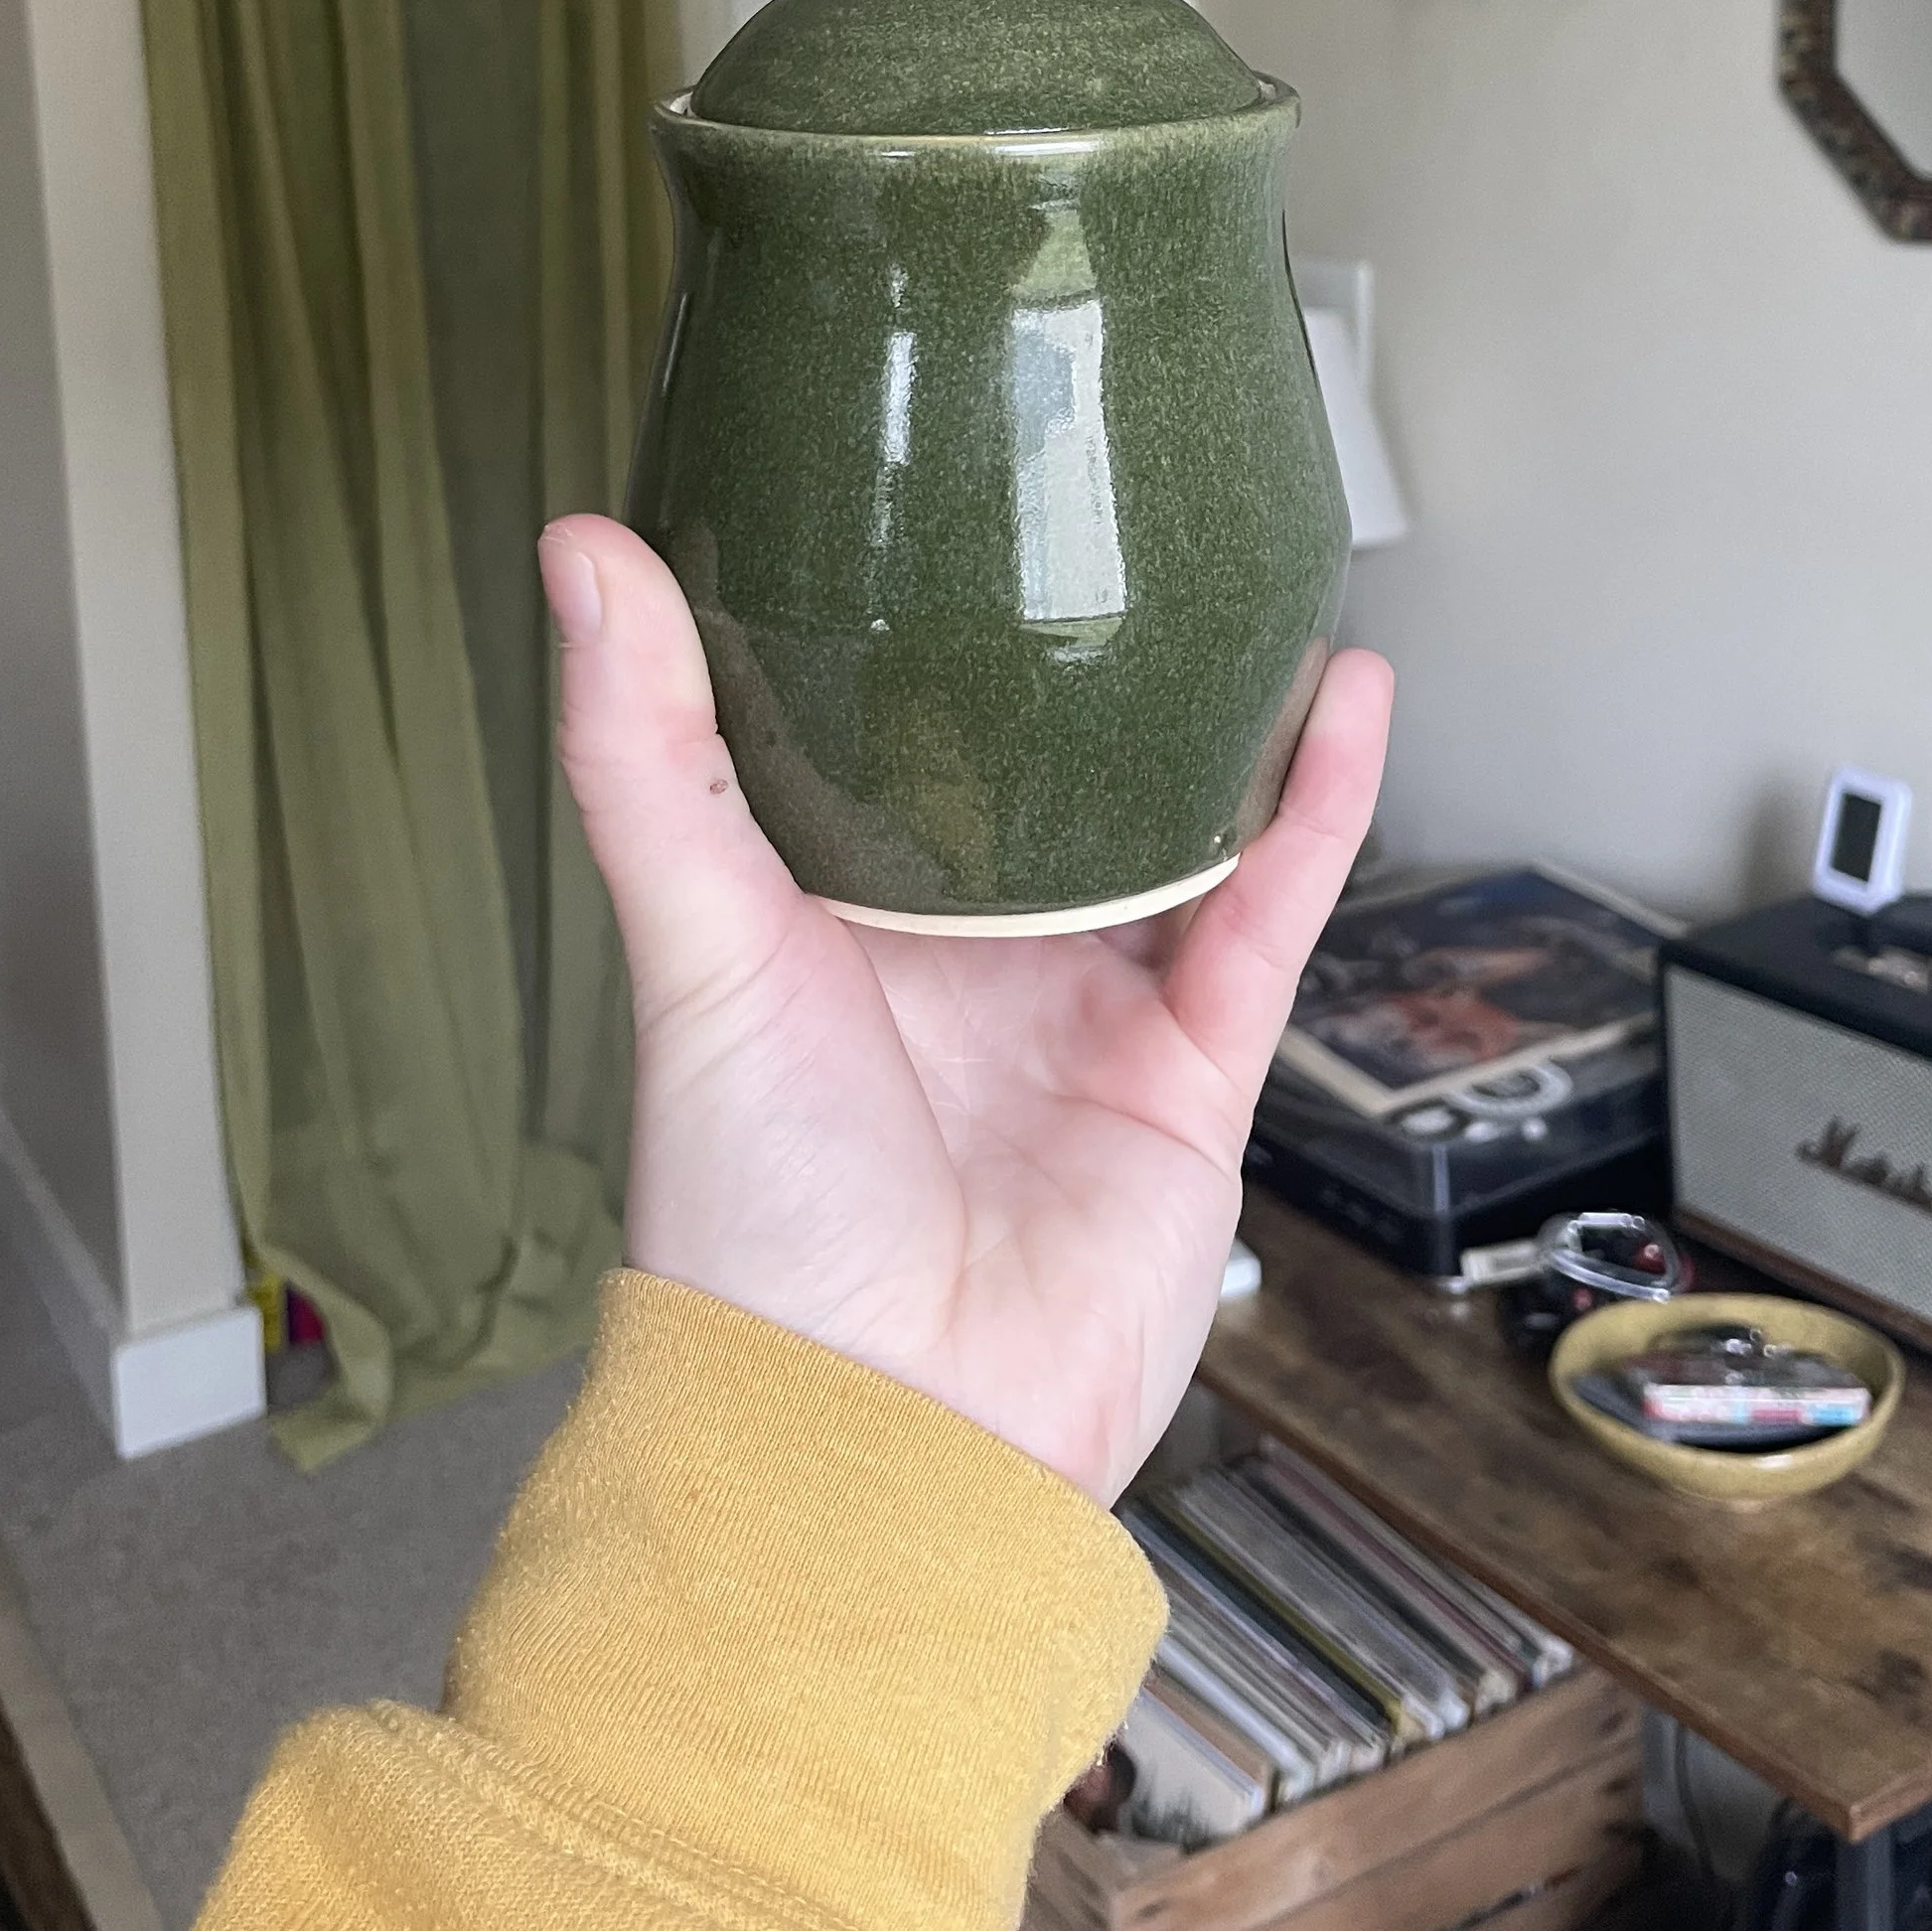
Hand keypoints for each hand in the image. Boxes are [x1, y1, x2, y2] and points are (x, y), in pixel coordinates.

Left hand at [542, 515, 1393, 1500]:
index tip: (935, 503)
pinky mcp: (1195, 1070)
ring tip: (1249, 573)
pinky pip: (1272, 914)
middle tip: (1110, 512)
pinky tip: (1348, 695)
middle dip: (1085, 667)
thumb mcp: (694, 944)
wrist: (887, 1427)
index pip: (885, 743)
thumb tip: (582, 545)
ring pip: (1180, 829)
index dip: (911, 634)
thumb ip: (644, 752)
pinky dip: (1318, 806)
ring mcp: (1090, 1010)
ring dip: (1223, 715)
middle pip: (1051, 780)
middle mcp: (973, 956)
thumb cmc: (755, 1216)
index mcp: (842, 923)